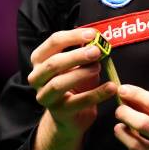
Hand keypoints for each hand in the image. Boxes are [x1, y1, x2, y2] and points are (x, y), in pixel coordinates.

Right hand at [28, 28, 116, 149]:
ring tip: (99, 67)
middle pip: (53, 63)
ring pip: (59, 83)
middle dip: (76, 55)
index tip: (92, 34)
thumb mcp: (79, 63)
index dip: (73, 36)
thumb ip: (85, 51)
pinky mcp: (59, 113)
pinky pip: (79, 102)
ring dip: (82, 73)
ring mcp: (46, 97)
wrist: (71, 115)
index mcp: (40, 59)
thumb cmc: (74, 81)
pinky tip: (111, 87)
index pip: (53, 42)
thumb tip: (98, 39)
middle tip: (96, 51)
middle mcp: (37, 78)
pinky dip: (97, 93)